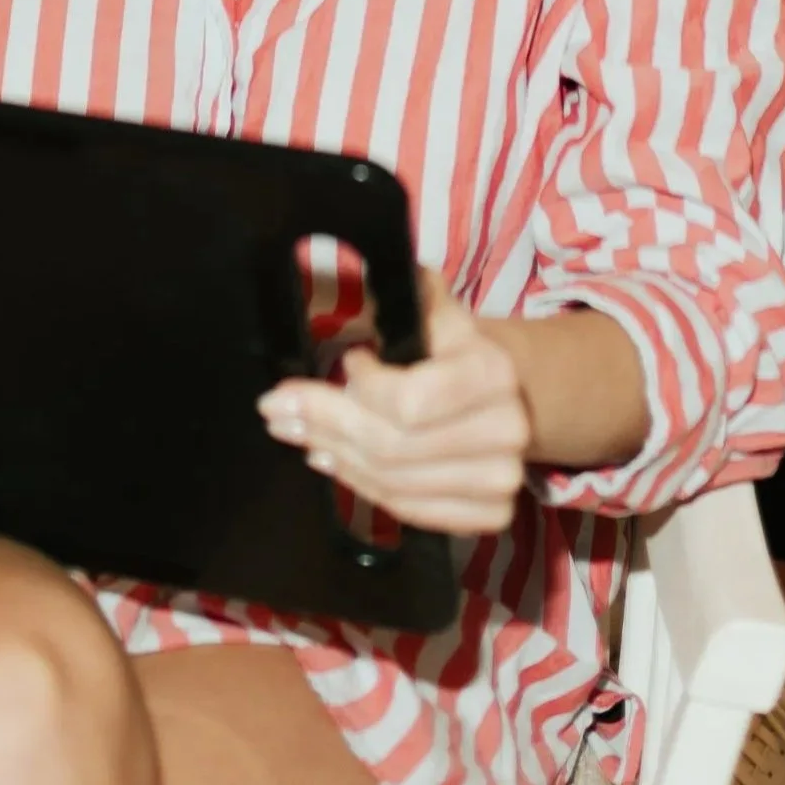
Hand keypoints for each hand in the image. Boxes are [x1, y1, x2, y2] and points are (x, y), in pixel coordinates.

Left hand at [257, 270, 529, 534]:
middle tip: (277, 407)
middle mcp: (506, 431)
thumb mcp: (435, 309)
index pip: (409, 401)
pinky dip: (361, 486)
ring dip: (334, 455)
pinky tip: (331, 462)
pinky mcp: (487, 516)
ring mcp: (500, 482)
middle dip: (325, 424)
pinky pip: (407, 510)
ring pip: (393, 482)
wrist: (507, 393)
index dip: (365, 388)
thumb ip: (407, 294)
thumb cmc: (454, 347)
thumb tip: (368, 268)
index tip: (345, 362)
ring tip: (296, 431)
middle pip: (393, 446)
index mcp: (494, 372)